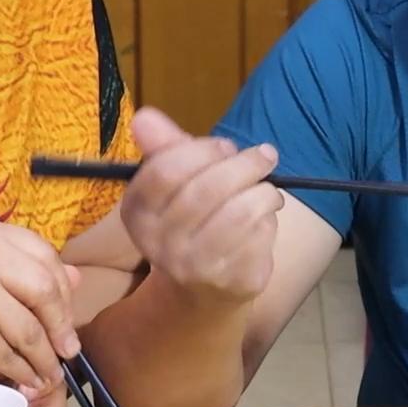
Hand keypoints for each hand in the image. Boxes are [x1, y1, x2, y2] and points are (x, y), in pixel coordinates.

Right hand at [0, 214, 78, 390]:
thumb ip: (15, 264)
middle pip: (45, 290)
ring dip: (45, 357)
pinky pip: (8, 354)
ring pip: (29, 329)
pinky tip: (25, 379)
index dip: (61, 289)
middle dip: (62, 324)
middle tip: (67, 348)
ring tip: (49, 372)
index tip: (64, 313)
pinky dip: (22, 371)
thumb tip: (74, 279)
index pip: (44, 256)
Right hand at [119, 107, 283, 304]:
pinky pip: (259, 237)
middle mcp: (158, 244)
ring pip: (238, 213)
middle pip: (206, 190)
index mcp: (137, 213)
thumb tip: (144, 117)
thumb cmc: (193, 221)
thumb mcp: (176, 181)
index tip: (226, 146)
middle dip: (244, 165)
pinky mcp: (230, 281)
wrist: (203, 289)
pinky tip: (266, 217)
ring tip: (268, 188)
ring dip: (263, 191)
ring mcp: (194, 268)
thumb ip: (165, 147)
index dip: (203, 151)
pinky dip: (270, 219)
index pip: (164, 171)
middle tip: (265, 156)